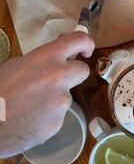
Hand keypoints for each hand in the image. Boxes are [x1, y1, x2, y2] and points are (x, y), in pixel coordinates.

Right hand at [0, 31, 94, 157]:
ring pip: (66, 96)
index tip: (86, 50)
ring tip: (30, 105)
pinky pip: (57, 115)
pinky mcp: (58, 122)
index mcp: (47, 58)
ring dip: (54, 98)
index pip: (78, 41)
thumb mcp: (16, 64)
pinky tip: (30, 118)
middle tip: (58, 79)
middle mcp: (59, 77)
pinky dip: (47, 116)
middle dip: (74, 73)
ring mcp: (60, 101)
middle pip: (83, 71)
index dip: (86, 43)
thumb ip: (41, 60)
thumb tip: (54, 58)